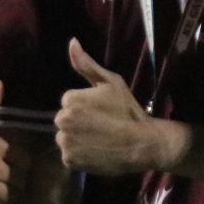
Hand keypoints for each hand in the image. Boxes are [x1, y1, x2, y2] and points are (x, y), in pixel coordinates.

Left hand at [56, 39, 183, 175]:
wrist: (141, 144)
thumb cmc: (128, 111)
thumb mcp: (112, 82)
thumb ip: (87, 64)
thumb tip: (72, 41)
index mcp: (70, 100)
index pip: (71, 100)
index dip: (88, 105)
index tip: (105, 110)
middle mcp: (61, 121)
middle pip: (66, 119)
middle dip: (80, 120)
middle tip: (104, 125)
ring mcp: (64, 143)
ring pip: (67, 137)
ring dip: (79, 137)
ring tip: (101, 139)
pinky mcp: (68, 161)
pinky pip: (71, 154)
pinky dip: (81, 153)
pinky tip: (98, 151)